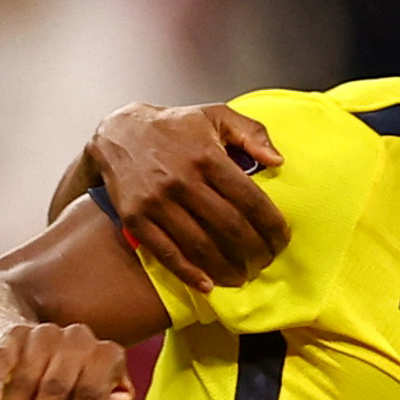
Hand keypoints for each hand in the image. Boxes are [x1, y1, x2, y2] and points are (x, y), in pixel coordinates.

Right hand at [91, 102, 288, 291]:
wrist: (118, 133)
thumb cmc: (173, 126)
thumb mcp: (216, 115)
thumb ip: (251, 132)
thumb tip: (278, 160)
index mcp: (207, 156)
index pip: (250, 199)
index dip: (271, 225)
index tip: (281, 239)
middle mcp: (183, 180)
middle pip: (230, 227)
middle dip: (254, 251)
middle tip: (266, 262)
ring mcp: (157, 202)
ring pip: (200, 245)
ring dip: (226, 268)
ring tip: (242, 277)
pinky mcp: (136, 219)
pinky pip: (166, 253)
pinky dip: (189, 273)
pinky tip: (208, 284)